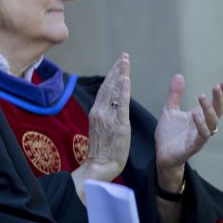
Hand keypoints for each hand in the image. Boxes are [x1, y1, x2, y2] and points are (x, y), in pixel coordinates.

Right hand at [72, 54, 130, 202]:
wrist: (99, 166)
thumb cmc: (101, 150)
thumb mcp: (100, 129)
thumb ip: (104, 116)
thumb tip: (109, 107)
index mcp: (96, 112)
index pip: (105, 90)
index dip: (112, 75)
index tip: (118, 64)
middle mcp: (100, 111)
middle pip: (109, 86)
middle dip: (116, 70)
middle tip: (124, 56)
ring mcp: (108, 117)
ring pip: (114, 91)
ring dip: (120, 74)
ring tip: (125, 61)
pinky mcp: (118, 125)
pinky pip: (121, 104)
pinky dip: (123, 90)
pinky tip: (126, 79)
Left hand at [155, 75, 222, 189]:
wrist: (161, 154)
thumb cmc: (169, 134)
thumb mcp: (170, 110)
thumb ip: (175, 95)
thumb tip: (179, 75)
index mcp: (199, 118)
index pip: (215, 105)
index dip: (221, 95)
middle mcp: (203, 127)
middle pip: (217, 112)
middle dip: (219, 100)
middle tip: (217, 86)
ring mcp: (199, 137)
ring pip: (211, 124)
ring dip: (209, 110)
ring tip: (202, 96)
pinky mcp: (192, 147)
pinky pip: (201, 136)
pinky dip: (200, 126)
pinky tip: (195, 115)